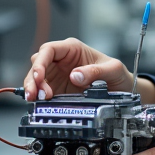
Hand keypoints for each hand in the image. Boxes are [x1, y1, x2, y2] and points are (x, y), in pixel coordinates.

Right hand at [22, 37, 139, 100]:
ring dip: (33, 89)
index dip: (40, 62)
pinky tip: (39, 105)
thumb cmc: (117, 74)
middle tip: (35, 94)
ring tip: (36, 100)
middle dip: (33, 78)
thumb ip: (96, 71)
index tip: (39, 76)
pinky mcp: (58, 90)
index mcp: (73, 49)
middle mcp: (62, 61)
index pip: (49, 50)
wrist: (122, 90)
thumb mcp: (113, 69)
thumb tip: (75, 75)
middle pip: (38, 64)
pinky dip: (38, 99)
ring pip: (36, 79)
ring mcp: (58, 76)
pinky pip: (42, 92)